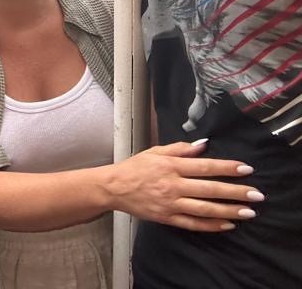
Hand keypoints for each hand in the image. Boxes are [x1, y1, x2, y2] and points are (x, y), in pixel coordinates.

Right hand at [108, 141, 262, 231]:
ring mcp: (171, 203)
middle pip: (209, 189)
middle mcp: (173, 185)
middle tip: (257, 195)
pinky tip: (227, 225)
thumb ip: (180, 148)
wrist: (114, 188)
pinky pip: (193, 224)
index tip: (246, 169)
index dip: (226, 167)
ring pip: (205, 209)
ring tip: (248, 212)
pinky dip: (211, 225)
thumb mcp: (155, 151)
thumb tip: (203, 145)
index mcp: (171, 166)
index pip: (204, 166)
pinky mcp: (167, 218)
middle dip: (235, 192)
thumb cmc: (135, 167)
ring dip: (229, 211)